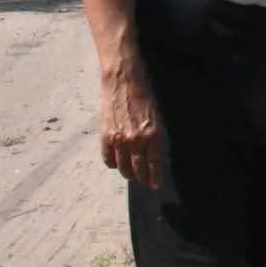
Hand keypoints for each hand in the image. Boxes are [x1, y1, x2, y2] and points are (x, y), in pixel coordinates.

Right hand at [99, 63, 161, 187]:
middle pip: (139, 170)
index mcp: (155, 136)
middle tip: (145, 180)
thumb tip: (159, 161)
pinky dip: (113, 164)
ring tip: (132, 172)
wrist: (125, 82)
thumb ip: (159, 141)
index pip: (156, 165)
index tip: (156, 184)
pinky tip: (117, 162)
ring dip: (129, 173)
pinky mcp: (106, 137)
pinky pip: (108, 159)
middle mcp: (138, 141)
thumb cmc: (146, 99)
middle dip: (143, 178)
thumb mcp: (159, 120)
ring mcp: (120, 140)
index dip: (156, 177)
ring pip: (124, 168)